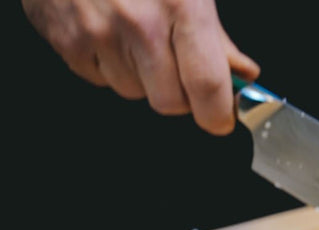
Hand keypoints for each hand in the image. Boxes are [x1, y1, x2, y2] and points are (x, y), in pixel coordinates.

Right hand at [21, 0, 259, 134]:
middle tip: (182, 70)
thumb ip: (217, 35)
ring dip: (144, 78)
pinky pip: (101, 80)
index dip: (218, 113)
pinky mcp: (67, 40)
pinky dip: (112, 66)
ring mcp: (98, 33)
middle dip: (183, 96)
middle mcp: (138, 22)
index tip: (222, 118)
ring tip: (139, 36)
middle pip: (170, 102)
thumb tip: (241, 74)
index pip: (208, 85)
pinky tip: (113, 33)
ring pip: (134, 92)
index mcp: (181, 4)